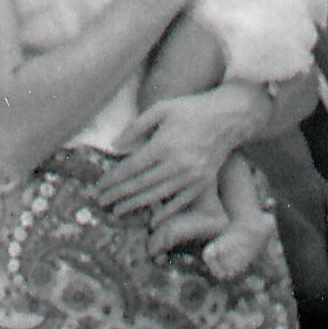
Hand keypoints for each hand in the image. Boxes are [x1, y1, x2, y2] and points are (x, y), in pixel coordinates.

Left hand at [110, 80, 257, 223]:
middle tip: (101, 201)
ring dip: (135, 205)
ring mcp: (192, 175)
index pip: (132, 167)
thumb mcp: (161, 108)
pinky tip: (152, 220)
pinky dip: (165, 212)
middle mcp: (178, 163)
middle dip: (118, 195)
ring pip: (157, 196)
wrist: (228, 118)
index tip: (99, 186)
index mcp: (164, 144)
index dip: (113, 179)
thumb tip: (115, 145)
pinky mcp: (203, 182)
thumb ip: (136, 127)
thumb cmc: (191, 110)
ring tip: (118, 211)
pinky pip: (180, 202)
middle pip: (140, 185)